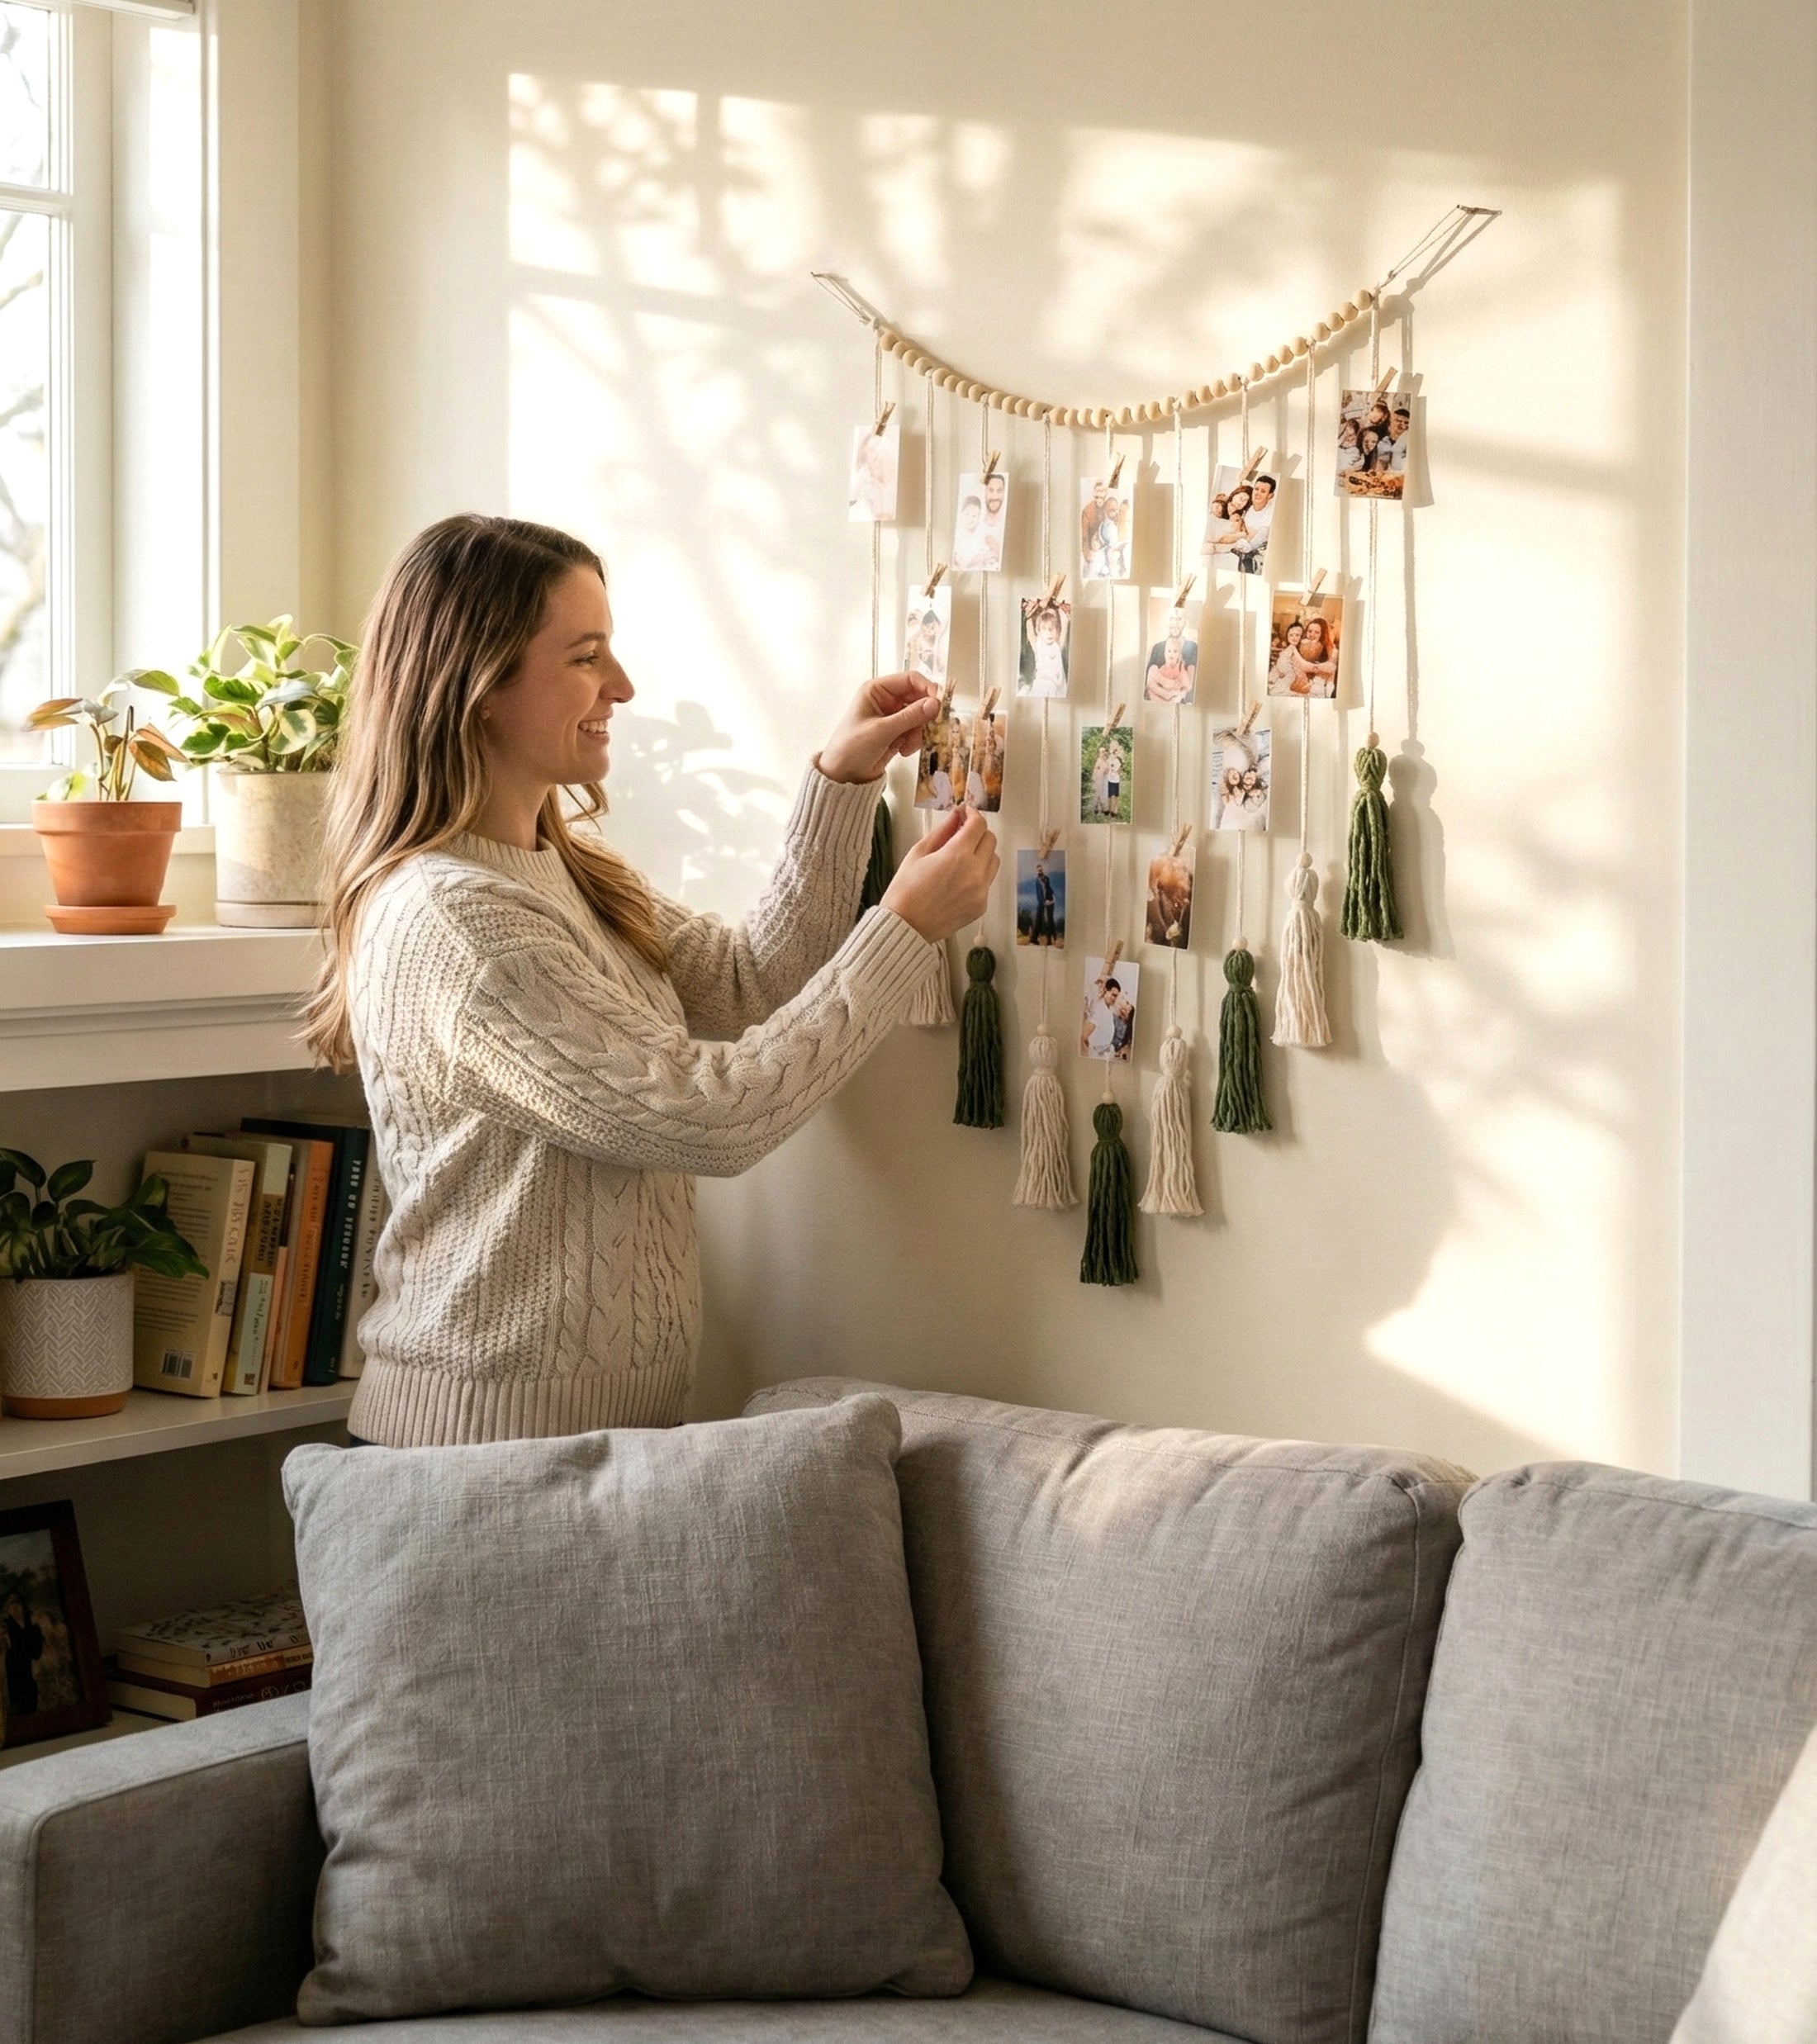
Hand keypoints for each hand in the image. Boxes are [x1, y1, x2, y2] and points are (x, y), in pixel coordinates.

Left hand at [818, 672, 938, 784]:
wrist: (843, 775)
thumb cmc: (851, 748)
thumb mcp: (881, 731)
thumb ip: (909, 717)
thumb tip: (935, 704)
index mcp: (877, 690)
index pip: (910, 680)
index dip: (927, 689)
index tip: (938, 704)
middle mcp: (887, 699)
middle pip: (919, 698)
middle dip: (924, 716)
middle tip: (929, 728)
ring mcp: (893, 716)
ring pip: (920, 717)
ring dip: (918, 732)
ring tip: (906, 746)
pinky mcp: (898, 732)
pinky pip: (917, 731)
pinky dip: (914, 741)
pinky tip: (902, 750)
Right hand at [882, 805, 998, 942]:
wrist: (905, 927)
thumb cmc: (905, 892)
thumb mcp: (918, 853)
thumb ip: (941, 832)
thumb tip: (955, 817)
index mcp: (957, 855)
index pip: (978, 825)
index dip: (973, 814)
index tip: (966, 813)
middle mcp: (975, 872)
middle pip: (990, 840)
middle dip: (978, 832)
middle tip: (962, 833)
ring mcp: (981, 891)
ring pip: (994, 861)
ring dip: (982, 853)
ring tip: (961, 857)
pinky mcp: (981, 906)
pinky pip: (988, 882)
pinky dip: (979, 875)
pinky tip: (959, 879)